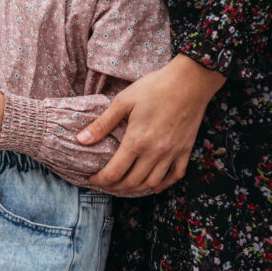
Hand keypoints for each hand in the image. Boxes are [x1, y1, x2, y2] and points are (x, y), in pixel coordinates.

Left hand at [81, 55, 223, 195]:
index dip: (100, 180)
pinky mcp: (185, 151)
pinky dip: (162, 185)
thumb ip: (102, 124)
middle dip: (114, 188)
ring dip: (136, 190)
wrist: (190, 81)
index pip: (114, 173)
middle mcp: (154, 153)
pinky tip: (153, 184)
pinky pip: (175, 176)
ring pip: (152, 183)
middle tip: (104, 184)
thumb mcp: (123, 101)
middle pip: (131, 183)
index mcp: (136, 141)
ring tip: (123, 186)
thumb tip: (81, 140)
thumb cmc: (155, 87)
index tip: (92, 178)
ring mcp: (172, 154)